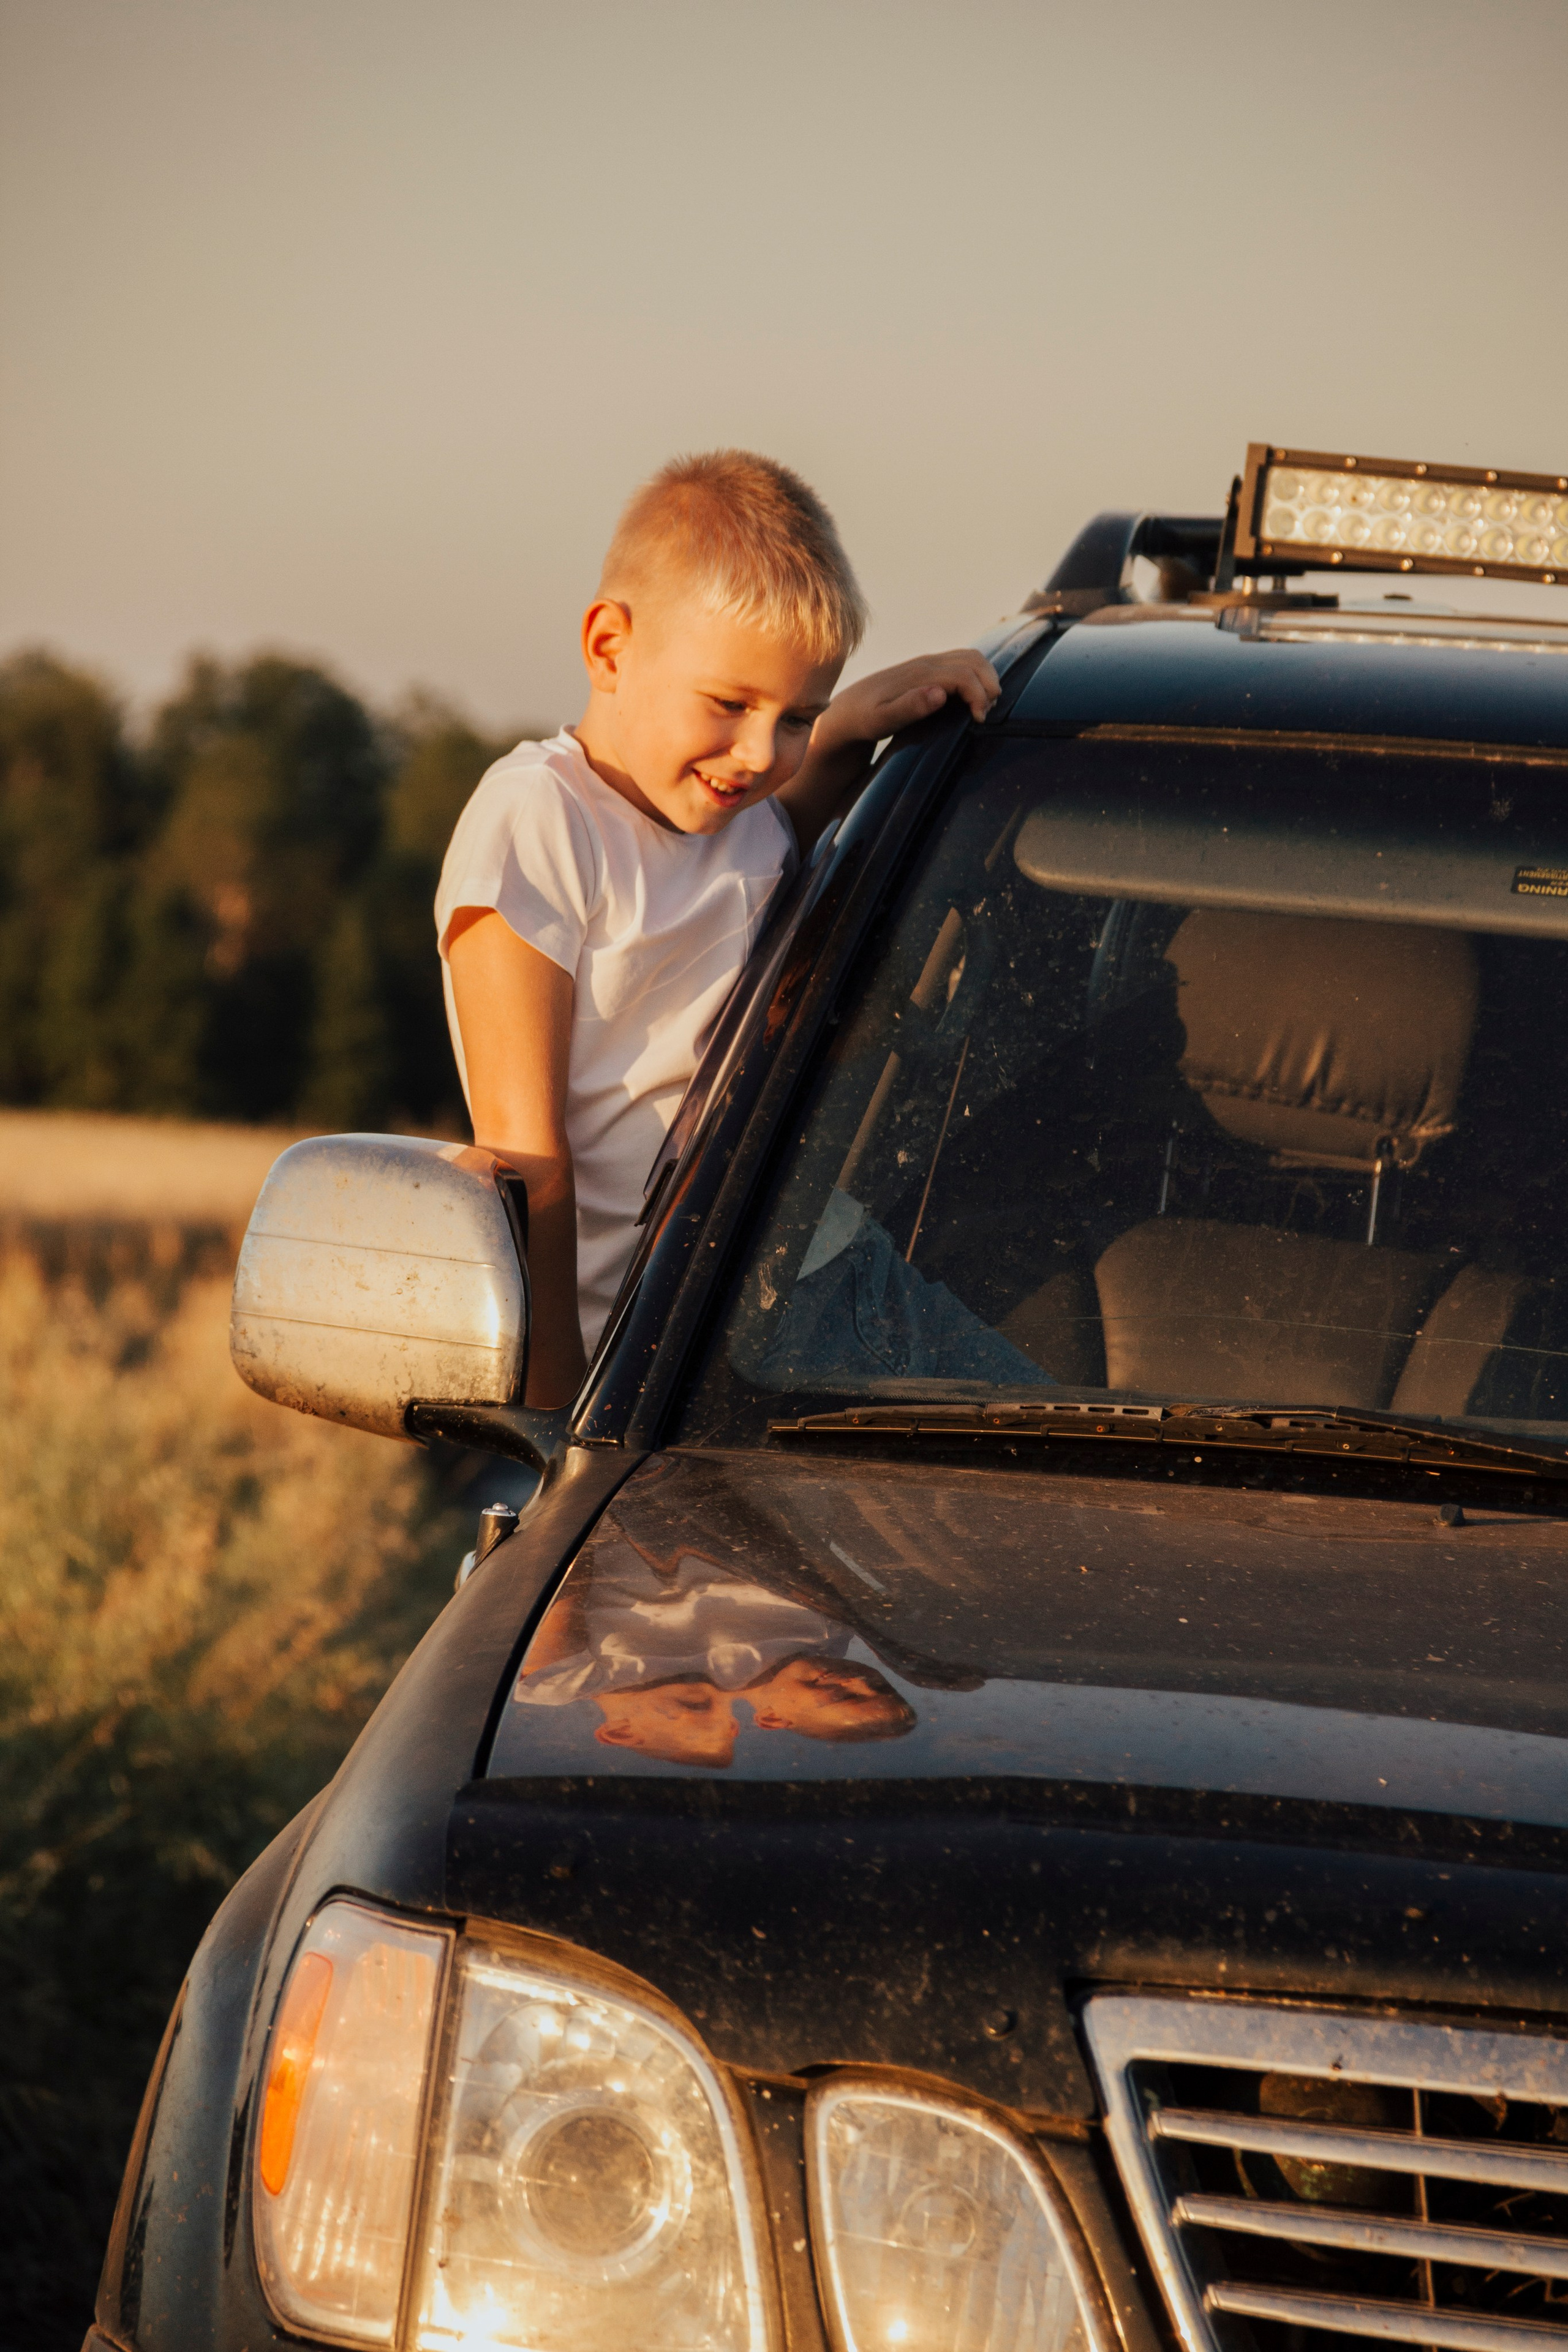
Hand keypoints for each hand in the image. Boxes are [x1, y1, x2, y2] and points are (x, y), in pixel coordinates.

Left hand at [811, 647, 1000, 759]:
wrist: (845, 711)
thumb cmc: (863, 720)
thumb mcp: (881, 721)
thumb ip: (910, 707)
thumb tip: (940, 693)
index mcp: (920, 674)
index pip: (965, 674)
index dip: (980, 695)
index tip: (979, 721)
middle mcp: (927, 663)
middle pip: (974, 660)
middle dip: (990, 685)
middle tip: (985, 714)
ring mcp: (928, 664)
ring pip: (971, 658)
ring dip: (986, 679)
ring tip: (982, 708)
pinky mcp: (928, 671)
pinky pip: (962, 664)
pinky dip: (976, 678)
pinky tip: (971, 701)